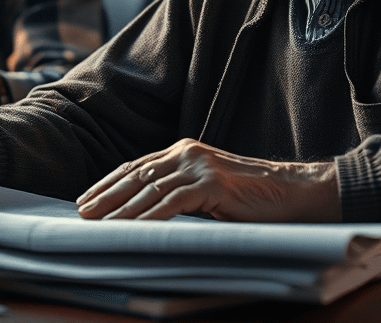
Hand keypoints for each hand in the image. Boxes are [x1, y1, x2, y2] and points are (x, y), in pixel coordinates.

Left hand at [76, 138, 339, 222]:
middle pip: (136, 174)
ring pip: (150, 189)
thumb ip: (181, 193)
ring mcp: (200, 166)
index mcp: (184, 151)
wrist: (297, 192)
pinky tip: (133, 229)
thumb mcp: (209, 191)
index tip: (87, 199)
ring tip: (99, 225)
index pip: (137, 166)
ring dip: (121, 209)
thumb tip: (145, 212)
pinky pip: (174, 202)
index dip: (109, 183)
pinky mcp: (213, 183)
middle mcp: (187, 152)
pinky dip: (150, 217)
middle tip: (82, 214)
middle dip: (106, 195)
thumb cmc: (254, 197)